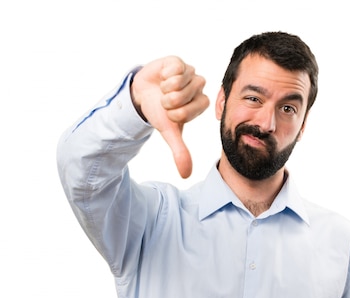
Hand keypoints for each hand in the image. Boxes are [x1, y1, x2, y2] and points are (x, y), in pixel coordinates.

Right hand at [131, 56, 209, 177]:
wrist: (141, 96)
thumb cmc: (158, 113)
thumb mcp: (169, 133)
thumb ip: (180, 152)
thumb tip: (186, 175)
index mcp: (200, 104)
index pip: (195, 108)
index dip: (179, 112)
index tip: (171, 113)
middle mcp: (198, 88)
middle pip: (188, 94)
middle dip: (171, 100)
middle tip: (165, 101)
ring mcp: (189, 73)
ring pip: (182, 80)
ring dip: (167, 88)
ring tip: (163, 90)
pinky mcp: (178, 62)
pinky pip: (176, 67)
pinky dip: (165, 75)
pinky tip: (162, 78)